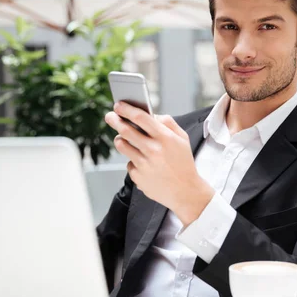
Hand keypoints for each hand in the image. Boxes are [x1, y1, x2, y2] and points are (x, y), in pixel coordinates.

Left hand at [104, 102, 214, 225]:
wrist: (185, 191)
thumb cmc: (183, 162)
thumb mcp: (182, 139)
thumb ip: (167, 122)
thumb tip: (151, 114)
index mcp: (165, 138)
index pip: (140, 117)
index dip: (126, 109)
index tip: (118, 105)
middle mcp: (153, 150)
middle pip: (125, 130)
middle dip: (114, 120)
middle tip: (110, 116)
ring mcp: (144, 164)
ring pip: (122, 145)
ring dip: (120, 139)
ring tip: (124, 138)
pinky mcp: (137, 177)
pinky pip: (128, 162)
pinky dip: (133, 160)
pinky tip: (143, 163)